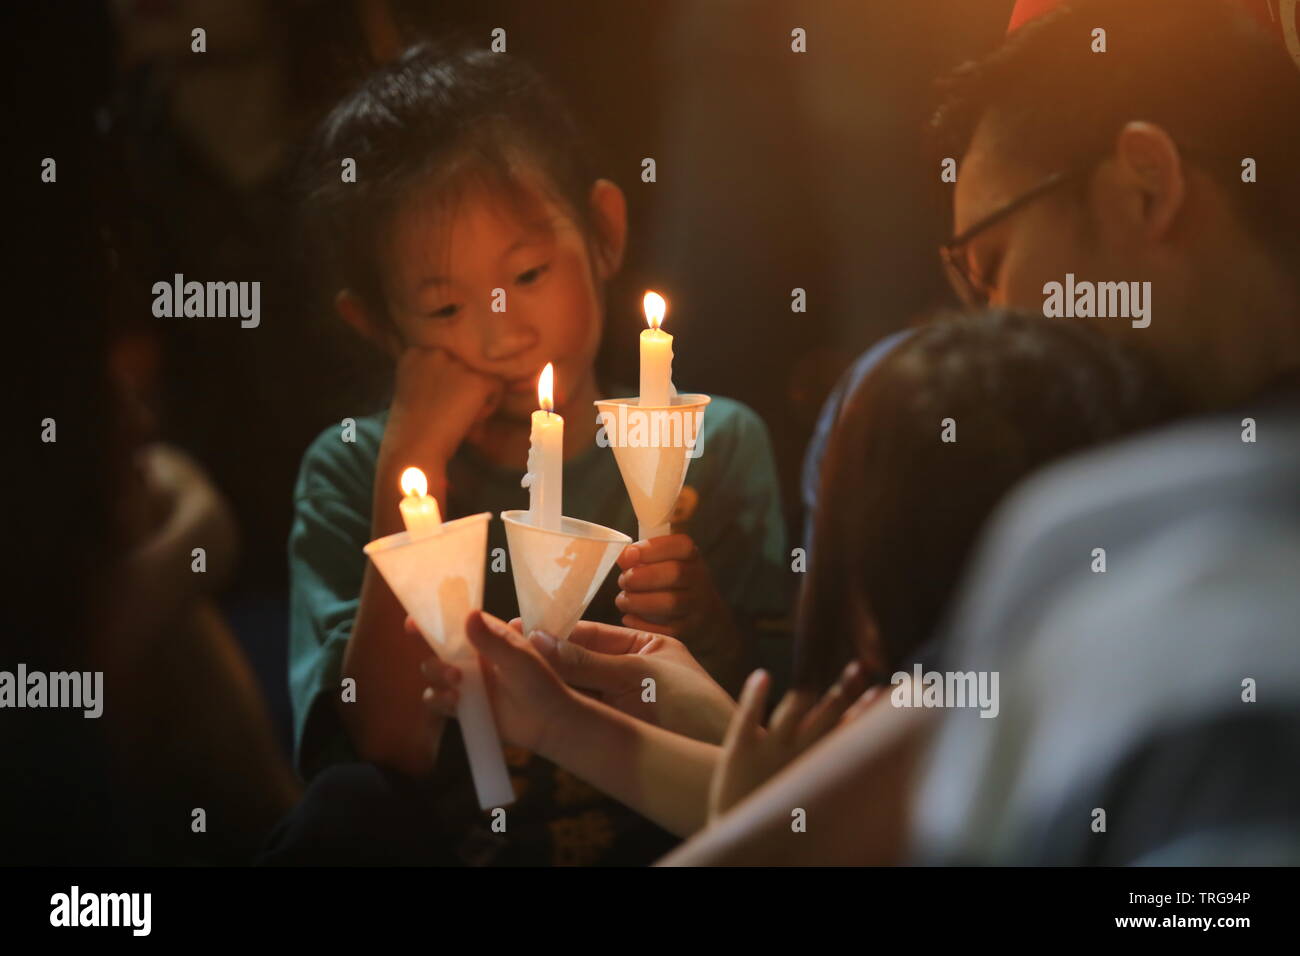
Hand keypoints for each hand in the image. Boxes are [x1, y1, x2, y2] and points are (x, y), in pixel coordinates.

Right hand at [387, 347, 503, 462]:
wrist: (412, 448)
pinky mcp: (477, 380)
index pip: (448, 362)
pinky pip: (498, 388)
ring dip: (475, 399)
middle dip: (462, 391)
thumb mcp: (416, 392)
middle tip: (445, 415)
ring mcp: (457, 364)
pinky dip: (488, 408)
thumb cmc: (413, 430)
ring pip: (483, 378)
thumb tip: (467, 374)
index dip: (447, 387)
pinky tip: (468, 421)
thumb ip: (436, 376)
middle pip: (466, 367)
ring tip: (454, 418)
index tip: (433, 406)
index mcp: (416, 353)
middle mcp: (436, 352)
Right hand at [416, 611, 576, 753]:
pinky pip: (437, 700)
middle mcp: (473, 657)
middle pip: (438, 649)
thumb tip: (469, 615)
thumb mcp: (518, 658)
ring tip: (457, 684)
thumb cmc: (540, 683)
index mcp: (486, 637)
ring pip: (434, 674)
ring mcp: (467, 682)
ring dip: (438, 677)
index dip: (433, 621)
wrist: (548, 722)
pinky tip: (454, 702)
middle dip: (436, 656)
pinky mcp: (464, 705)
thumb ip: (492, 640)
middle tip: (454, 670)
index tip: (413, 622)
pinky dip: (439, 699)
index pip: (455, 623)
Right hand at [526, 620, 736, 743]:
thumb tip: (541, 640)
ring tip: (510, 675)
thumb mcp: (643, 676)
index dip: (557, 633)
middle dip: (545, 657)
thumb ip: (591, 662)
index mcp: (645, 647)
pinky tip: (533, 701)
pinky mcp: (618, 730)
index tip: (522, 631)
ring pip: (575, 688)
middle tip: (503, 650)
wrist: (729, 756)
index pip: (592, 634)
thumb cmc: (697, 707)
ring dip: (546, 682)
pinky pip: (582, 712)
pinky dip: (558, 706)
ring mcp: (623, 703)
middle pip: (578, 661)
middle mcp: (630, 673)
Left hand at [615, 535, 740, 683]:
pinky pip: (666, 629)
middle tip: (623, 581)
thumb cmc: (674, 584)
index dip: (652, 548)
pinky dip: (642, 624)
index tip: (628, 554)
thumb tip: (622, 556)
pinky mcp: (689, 630)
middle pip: (675, 573)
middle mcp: (699, 579)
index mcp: (692, 556)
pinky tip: (629, 618)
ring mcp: (697, 606)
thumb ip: (643, 557)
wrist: (706, 618)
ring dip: (639, 601)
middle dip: (641, 576)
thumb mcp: (667, 562)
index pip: (680, 545)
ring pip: (671, 602)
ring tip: (623, 601)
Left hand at [708, 662, 875, 822]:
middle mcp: (798, 755)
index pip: (847, 732)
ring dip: (810, 686)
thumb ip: (835, 775)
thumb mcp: (812, 800)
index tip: (886, 690)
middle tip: (862, 666)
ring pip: (794, 711)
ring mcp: (769, 751)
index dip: (866, 712)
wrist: (740, 847)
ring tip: (819, 658)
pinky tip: (762, 675)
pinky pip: (747, 719)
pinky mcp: (740, 751)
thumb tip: (860, 761)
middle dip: (845, 691)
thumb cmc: (781, 819)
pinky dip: (755, 696)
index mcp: (818, 769)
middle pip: (826, 714)